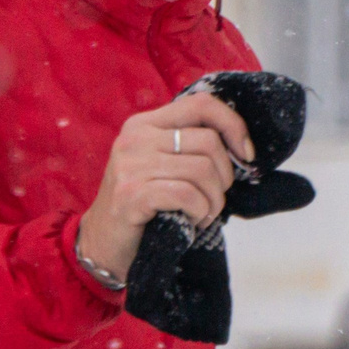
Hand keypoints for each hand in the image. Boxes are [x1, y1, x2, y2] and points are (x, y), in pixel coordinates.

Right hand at [76, 92, 251, 285]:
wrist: (103, 244)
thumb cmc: (143, 206)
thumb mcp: (163, 166)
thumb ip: (191, 149)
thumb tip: (242, 149)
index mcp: (146, 123)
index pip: (202, 104)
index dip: (233, 125)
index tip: (245, 155)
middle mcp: (136, 137)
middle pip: (209, 141)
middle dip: (224, 176)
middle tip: (213, 198)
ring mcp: (132, 164)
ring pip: (203, 170)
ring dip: (213, 200)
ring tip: (201, 214)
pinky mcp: (132, 193)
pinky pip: (187, 195)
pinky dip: (200, 212)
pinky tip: (191, 222)